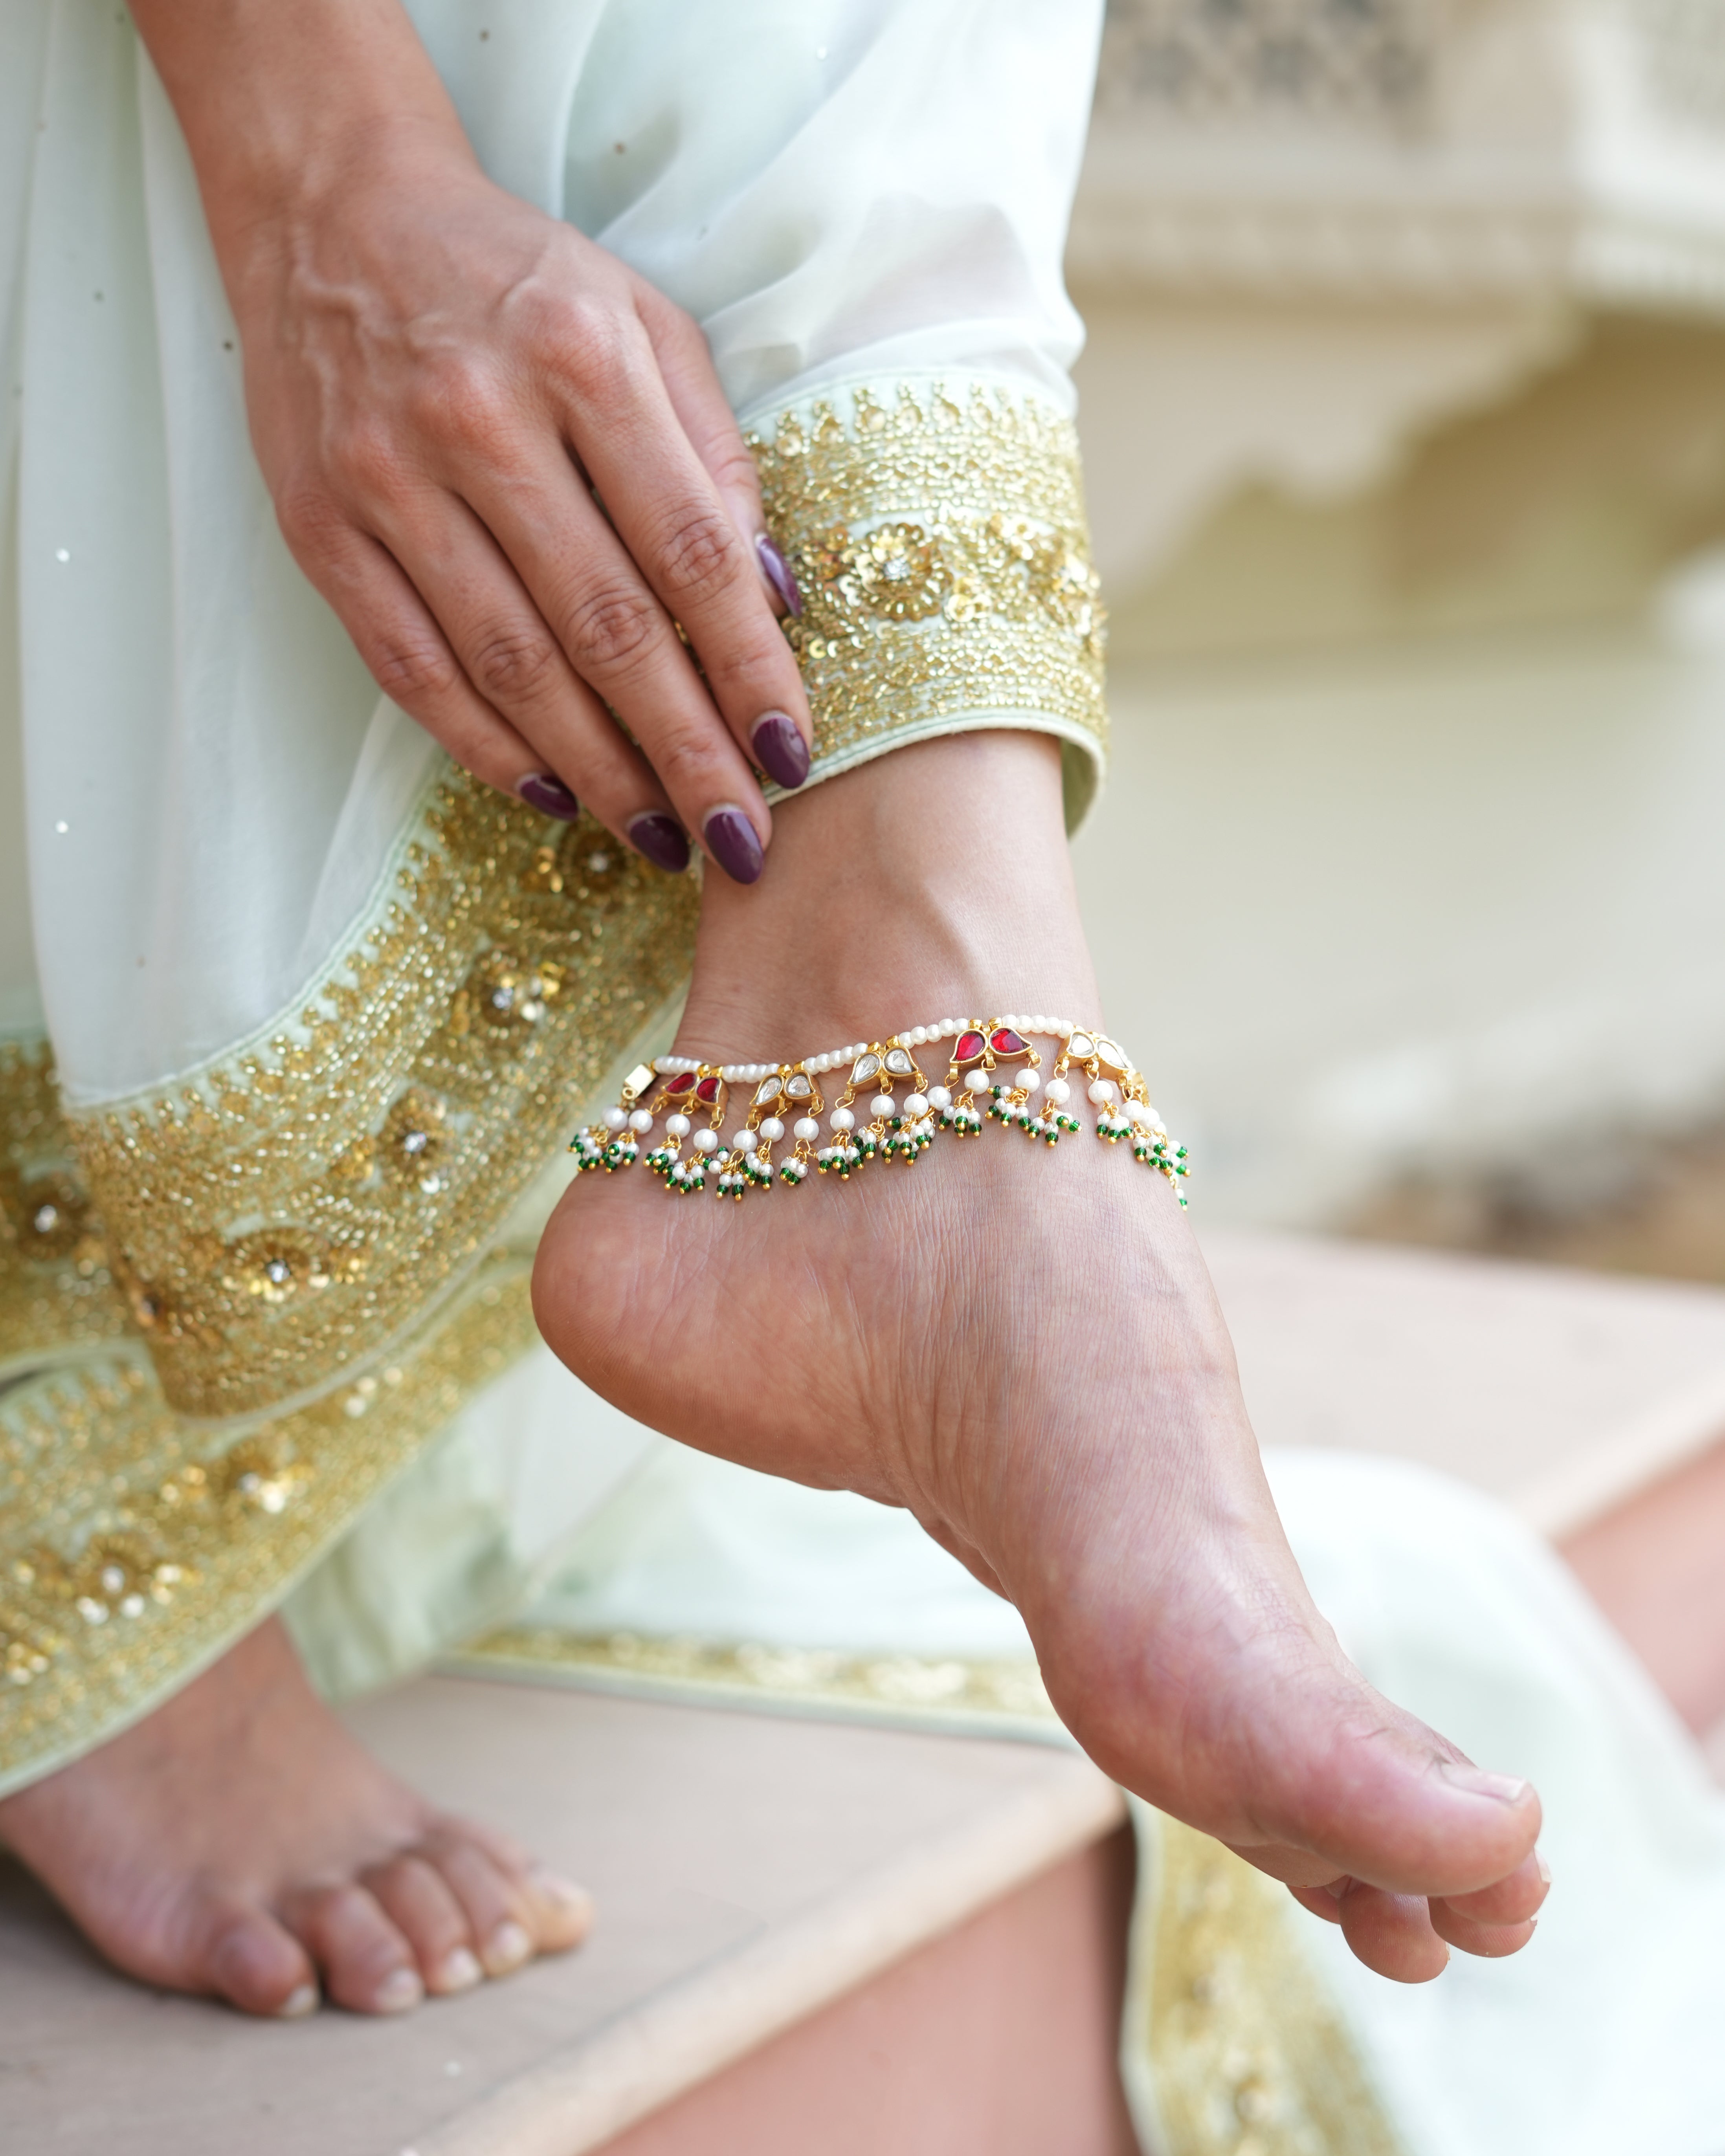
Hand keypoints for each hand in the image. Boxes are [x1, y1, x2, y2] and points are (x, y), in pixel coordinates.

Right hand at [225, 127, 809, 882]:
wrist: (334, 212)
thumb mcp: (643, 322)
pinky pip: (413, 668)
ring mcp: (388, 479)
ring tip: (656, 837)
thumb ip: (714, 453)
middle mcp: (481, 421)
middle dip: (685, 752)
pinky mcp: (320, 526)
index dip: (749, 670)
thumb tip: (774, 599)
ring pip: (511, 667)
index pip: (694, 554)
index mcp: (582, 362)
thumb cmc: (516, 281)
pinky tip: (549, 795)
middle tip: (737, 839)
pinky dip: (485, 746)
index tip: (793, 757)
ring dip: (595, 771)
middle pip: (609, 630)